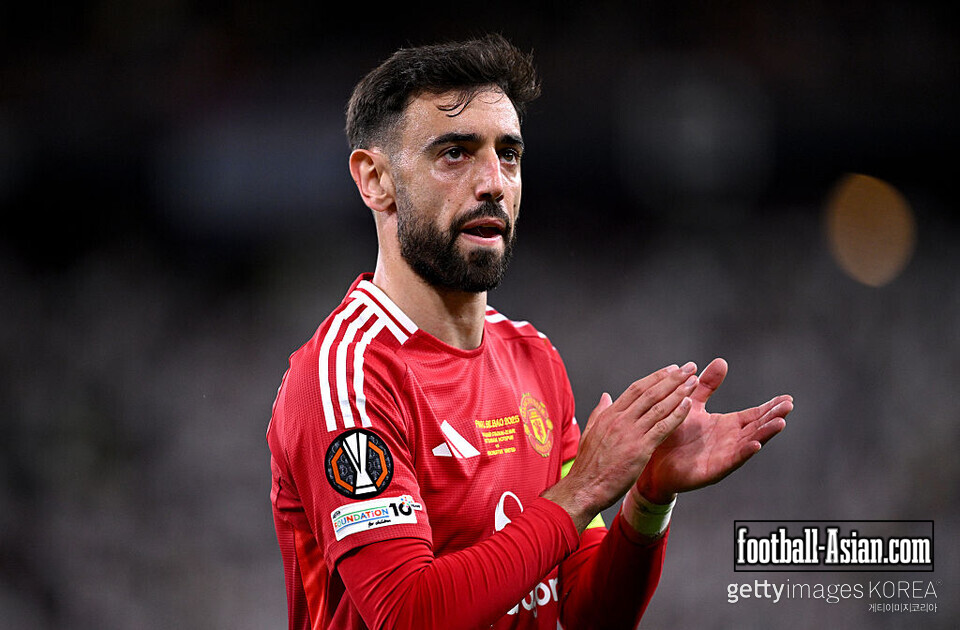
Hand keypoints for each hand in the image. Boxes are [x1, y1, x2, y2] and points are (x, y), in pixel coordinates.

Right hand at [542, 363, 698, 531]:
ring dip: (678, 392)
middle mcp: (620, 419)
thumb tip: (606, 395)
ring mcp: (630, 433)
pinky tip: (689, 405)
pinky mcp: (640, 450)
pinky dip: (677, 414)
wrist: (584, 488)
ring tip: (694, 381)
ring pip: (658, 406)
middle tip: (689, 368)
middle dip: (672, 378)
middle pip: (650, 392)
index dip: (656, 377)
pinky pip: (662, 427)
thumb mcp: (590, 432)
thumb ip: (600, 412)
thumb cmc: (588, 465)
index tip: (672, 369)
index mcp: (609, 414)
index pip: (636, 388)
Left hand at [631, 358, 792, 504]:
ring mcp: (723, 456)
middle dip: (773, 416)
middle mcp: (729, 440)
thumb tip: (721, 362)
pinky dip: (744, 453)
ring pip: (749, 443)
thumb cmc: (674, 434)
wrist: (653, 461)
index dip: (770, 407)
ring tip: (780, 423)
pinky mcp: (713, 470)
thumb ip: (707, 386)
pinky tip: (754, 445)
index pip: (754, 414)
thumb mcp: (692, 404)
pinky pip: (731, 460)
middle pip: (757, 427)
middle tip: (789, 405)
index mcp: (726, 425)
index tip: (787, 398)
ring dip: (764, 434)